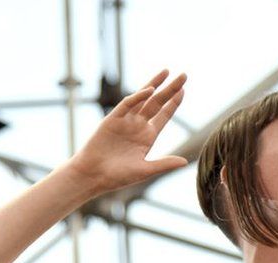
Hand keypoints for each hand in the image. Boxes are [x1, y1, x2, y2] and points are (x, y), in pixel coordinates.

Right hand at [67, 70, 187, 194]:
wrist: (93, 175)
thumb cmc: (117, 176)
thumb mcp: (145, 170)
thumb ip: (164, 164)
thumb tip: (185, 162)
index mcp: (148, 136)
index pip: (164, 115)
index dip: (174, 103)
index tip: (184, 90)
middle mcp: (138, 125)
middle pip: (158, 102)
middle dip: (170, 89)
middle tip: (184, 75)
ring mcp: (125, 120)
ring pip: (143, 98)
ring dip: (154, 84)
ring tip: (167, 71)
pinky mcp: (112, 119)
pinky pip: (126, 105)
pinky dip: (137, 97)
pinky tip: (149, 90)